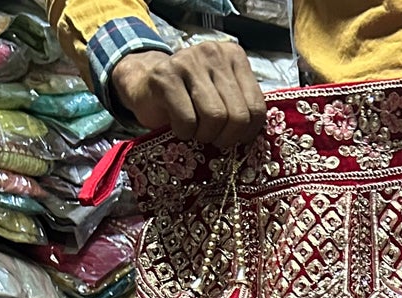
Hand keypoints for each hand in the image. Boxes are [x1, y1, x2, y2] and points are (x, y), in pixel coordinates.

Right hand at [111, 39, 263, 148]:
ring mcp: (189, 62)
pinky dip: (184, 133)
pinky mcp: (166, 77)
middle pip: (237, 115)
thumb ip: (240, 106)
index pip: (257, 107)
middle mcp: (213, 53)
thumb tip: (255, 139)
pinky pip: (188, 120)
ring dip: (204, 135)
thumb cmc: (188, 97)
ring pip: (215, 117)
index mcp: (234, 57)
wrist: (144, 84)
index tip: (233, 137)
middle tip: (212, 137)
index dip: (247, 133)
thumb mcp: (221, 95)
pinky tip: (178, 126)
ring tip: (195, 130)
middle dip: (225, 137)